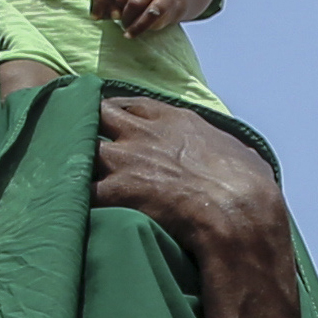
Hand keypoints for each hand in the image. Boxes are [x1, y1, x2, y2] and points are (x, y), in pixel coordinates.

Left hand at [89, 92, 288, 265]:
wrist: (237, 213)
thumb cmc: (248, 187)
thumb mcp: (243, 155)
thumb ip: (227, 149)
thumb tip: (242, 158)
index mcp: (175, 119)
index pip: (133, 104)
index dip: (119, 113)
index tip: (112, 123)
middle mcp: (144, 132)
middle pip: (97, 113)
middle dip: (88, 124)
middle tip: (82, 141)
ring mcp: (126, 159)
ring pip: (79, 147)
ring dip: (75, 160)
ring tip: (69, 174)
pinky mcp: (115, 190)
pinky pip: (78, 189)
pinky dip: (71, 197)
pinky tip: (69, 207)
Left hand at [97, 0, 221, 37]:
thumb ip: (107, 1)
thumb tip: (101, 15)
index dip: (99, 0)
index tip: (95, 17)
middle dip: (116, 10)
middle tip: (116, 19)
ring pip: (136, 2)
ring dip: (127, 19)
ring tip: (125, 25)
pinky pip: (151, 14)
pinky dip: (138, 27)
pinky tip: (131, 33)